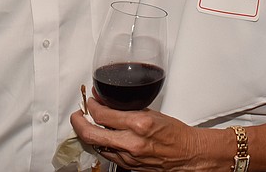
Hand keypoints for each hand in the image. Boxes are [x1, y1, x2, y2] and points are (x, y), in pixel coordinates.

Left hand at [69, 97, 219, 170]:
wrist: (187, 154)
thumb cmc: (175, 133)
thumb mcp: (152, 113)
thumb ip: (128, 109)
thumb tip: (109, 103)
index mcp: (138, 124)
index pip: (103, 115)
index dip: (92, 106)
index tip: (91, 101)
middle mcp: (131, 142)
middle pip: (91, 134)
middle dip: (79, 123)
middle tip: (77, 115)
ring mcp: (128, 157)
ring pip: (97, 146)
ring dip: (89, 134)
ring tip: (88, 124)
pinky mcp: (129, 166)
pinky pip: (108, 155)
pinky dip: (102, 145)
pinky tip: (102, 138)